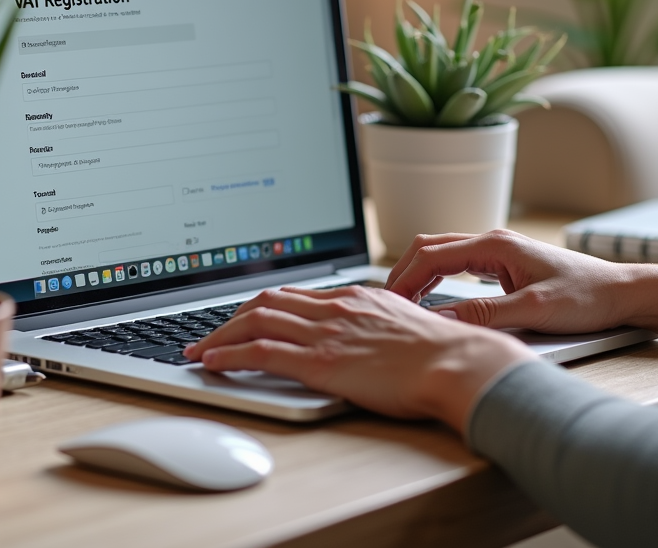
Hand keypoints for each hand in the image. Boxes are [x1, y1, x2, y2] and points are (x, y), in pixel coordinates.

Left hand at [184, 285, 535, 432]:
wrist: (459, 363)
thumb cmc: (443, 353)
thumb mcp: (404, 326)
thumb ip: (376, 326)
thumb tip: (366, 339)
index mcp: (353, 298)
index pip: (292, 295)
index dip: (259, 306)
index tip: (242, 318)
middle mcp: (334, 308)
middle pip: (265, 301)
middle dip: (230, 318)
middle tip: (209, 334)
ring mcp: (326, 333)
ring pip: (256, 322)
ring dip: (220, 336)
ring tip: (198, 351)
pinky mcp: (321, 362)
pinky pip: (263, 351)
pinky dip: (231, 354)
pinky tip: (213, 363)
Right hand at [386, 230, 657, 339]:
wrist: (622, 293)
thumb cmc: (586, 297)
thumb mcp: (534, 311)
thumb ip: (486, 315)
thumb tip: (441, 322)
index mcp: (495, 245)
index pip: (432, 255)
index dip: (405, 279)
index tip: (388, 303)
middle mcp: (492, 241)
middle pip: (429, 247)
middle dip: (403, 273)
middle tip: (386, 304)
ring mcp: (497, 250)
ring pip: (441, 253)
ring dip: (417, 274)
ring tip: (401, 303)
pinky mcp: (502, 263)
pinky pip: (456, 264)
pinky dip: (434, 278)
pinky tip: (430, 299)